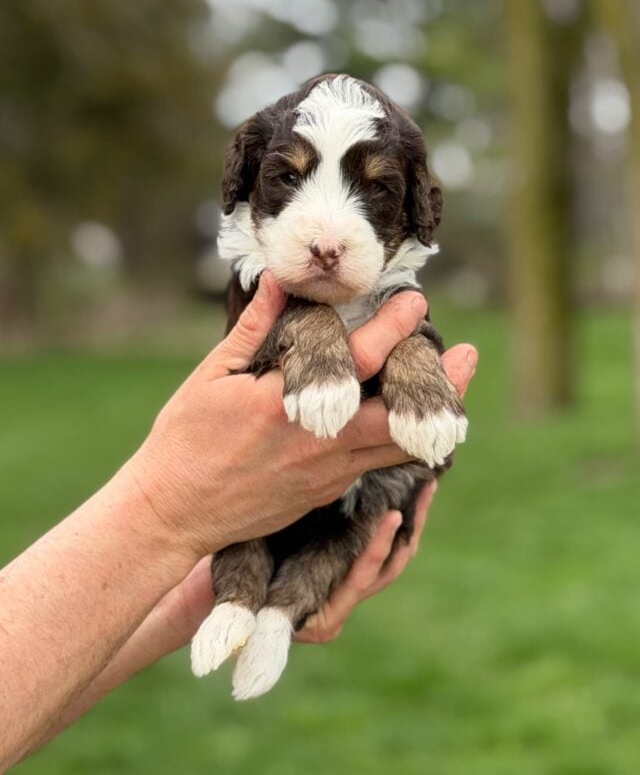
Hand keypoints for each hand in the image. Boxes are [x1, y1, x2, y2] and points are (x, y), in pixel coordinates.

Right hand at [126, 271, 446, 560]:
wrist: (173, 514)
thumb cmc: (184, 441)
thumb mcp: (211, 377)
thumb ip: (253, 329)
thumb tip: (282, 281)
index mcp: (286, 407)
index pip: (358, 362)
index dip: (393, 328)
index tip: (416, 301)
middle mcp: (318, 444)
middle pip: (400, 416)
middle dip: (440, 386)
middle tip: (468, 355)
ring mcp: (326, 476)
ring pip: (397, 448)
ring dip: (428, 415)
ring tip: (452, 387)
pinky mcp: (324, 494)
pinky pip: (374, 464)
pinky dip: (397, 441)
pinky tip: (405, 421)